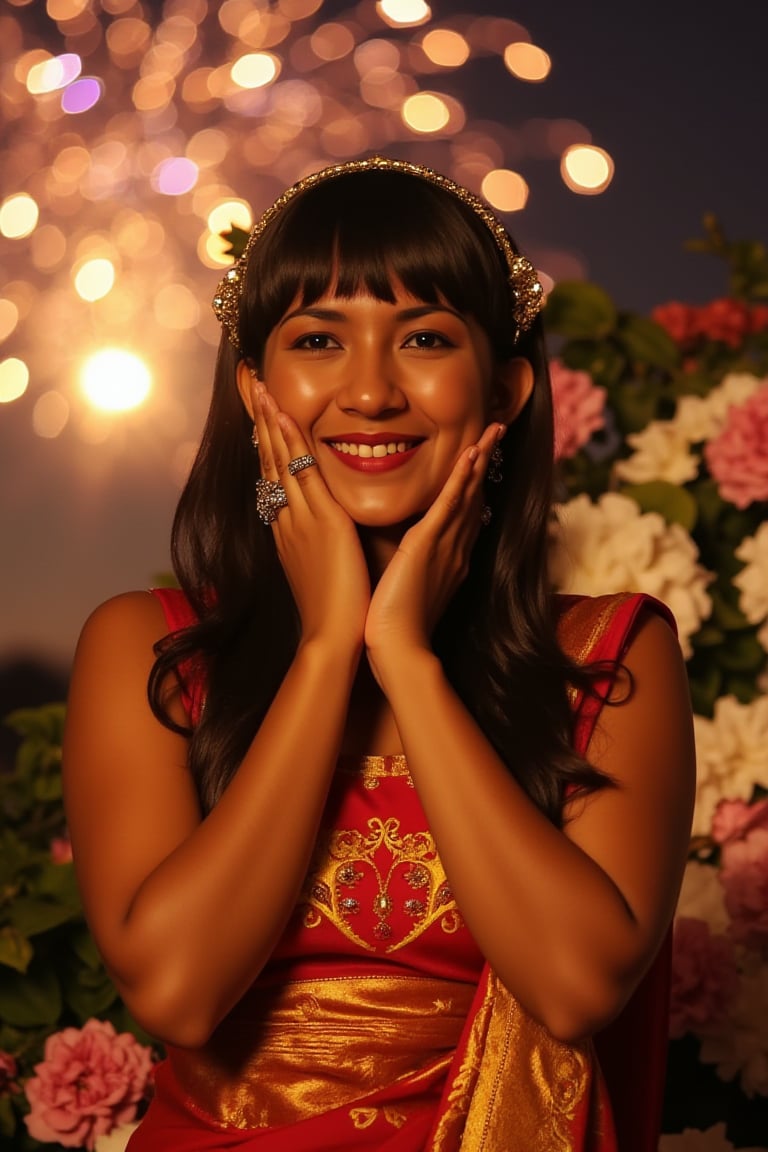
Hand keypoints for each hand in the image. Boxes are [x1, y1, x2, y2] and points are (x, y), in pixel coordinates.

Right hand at [252, 383, 370, 653]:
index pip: (271, 473)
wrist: (331, 638)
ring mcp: (300, 519)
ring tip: (260, 386)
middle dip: (258, 419)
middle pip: (267, 459)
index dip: (264, 439)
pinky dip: (291, 443)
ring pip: (279, 460)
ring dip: (269, 420)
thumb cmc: (333, 611)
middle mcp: (286, 519)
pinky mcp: (321, 522)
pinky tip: (283, 416)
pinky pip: (301, 474)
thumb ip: (317, 544)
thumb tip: (320, 531)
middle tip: (249, 382)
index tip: (258, 410)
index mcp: (287, 529)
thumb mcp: (319, 568)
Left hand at [364, 422, 504, 680]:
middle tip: (496, 430)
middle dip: (485, 461)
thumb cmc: (394, 626)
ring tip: (493, 429)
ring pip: (467, 493)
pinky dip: (461, 477)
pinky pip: (449, 504)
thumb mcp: (406, 586)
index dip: (474, 482)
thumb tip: (394, 550)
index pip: (464, 512)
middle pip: (475, 496)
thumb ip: (407, 565)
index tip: (479, 456)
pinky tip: (471, 453)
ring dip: (480, 458)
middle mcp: (455, 548)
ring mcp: (445, 545)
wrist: (397, 648)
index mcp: (448, 558)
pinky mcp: (428, 545)